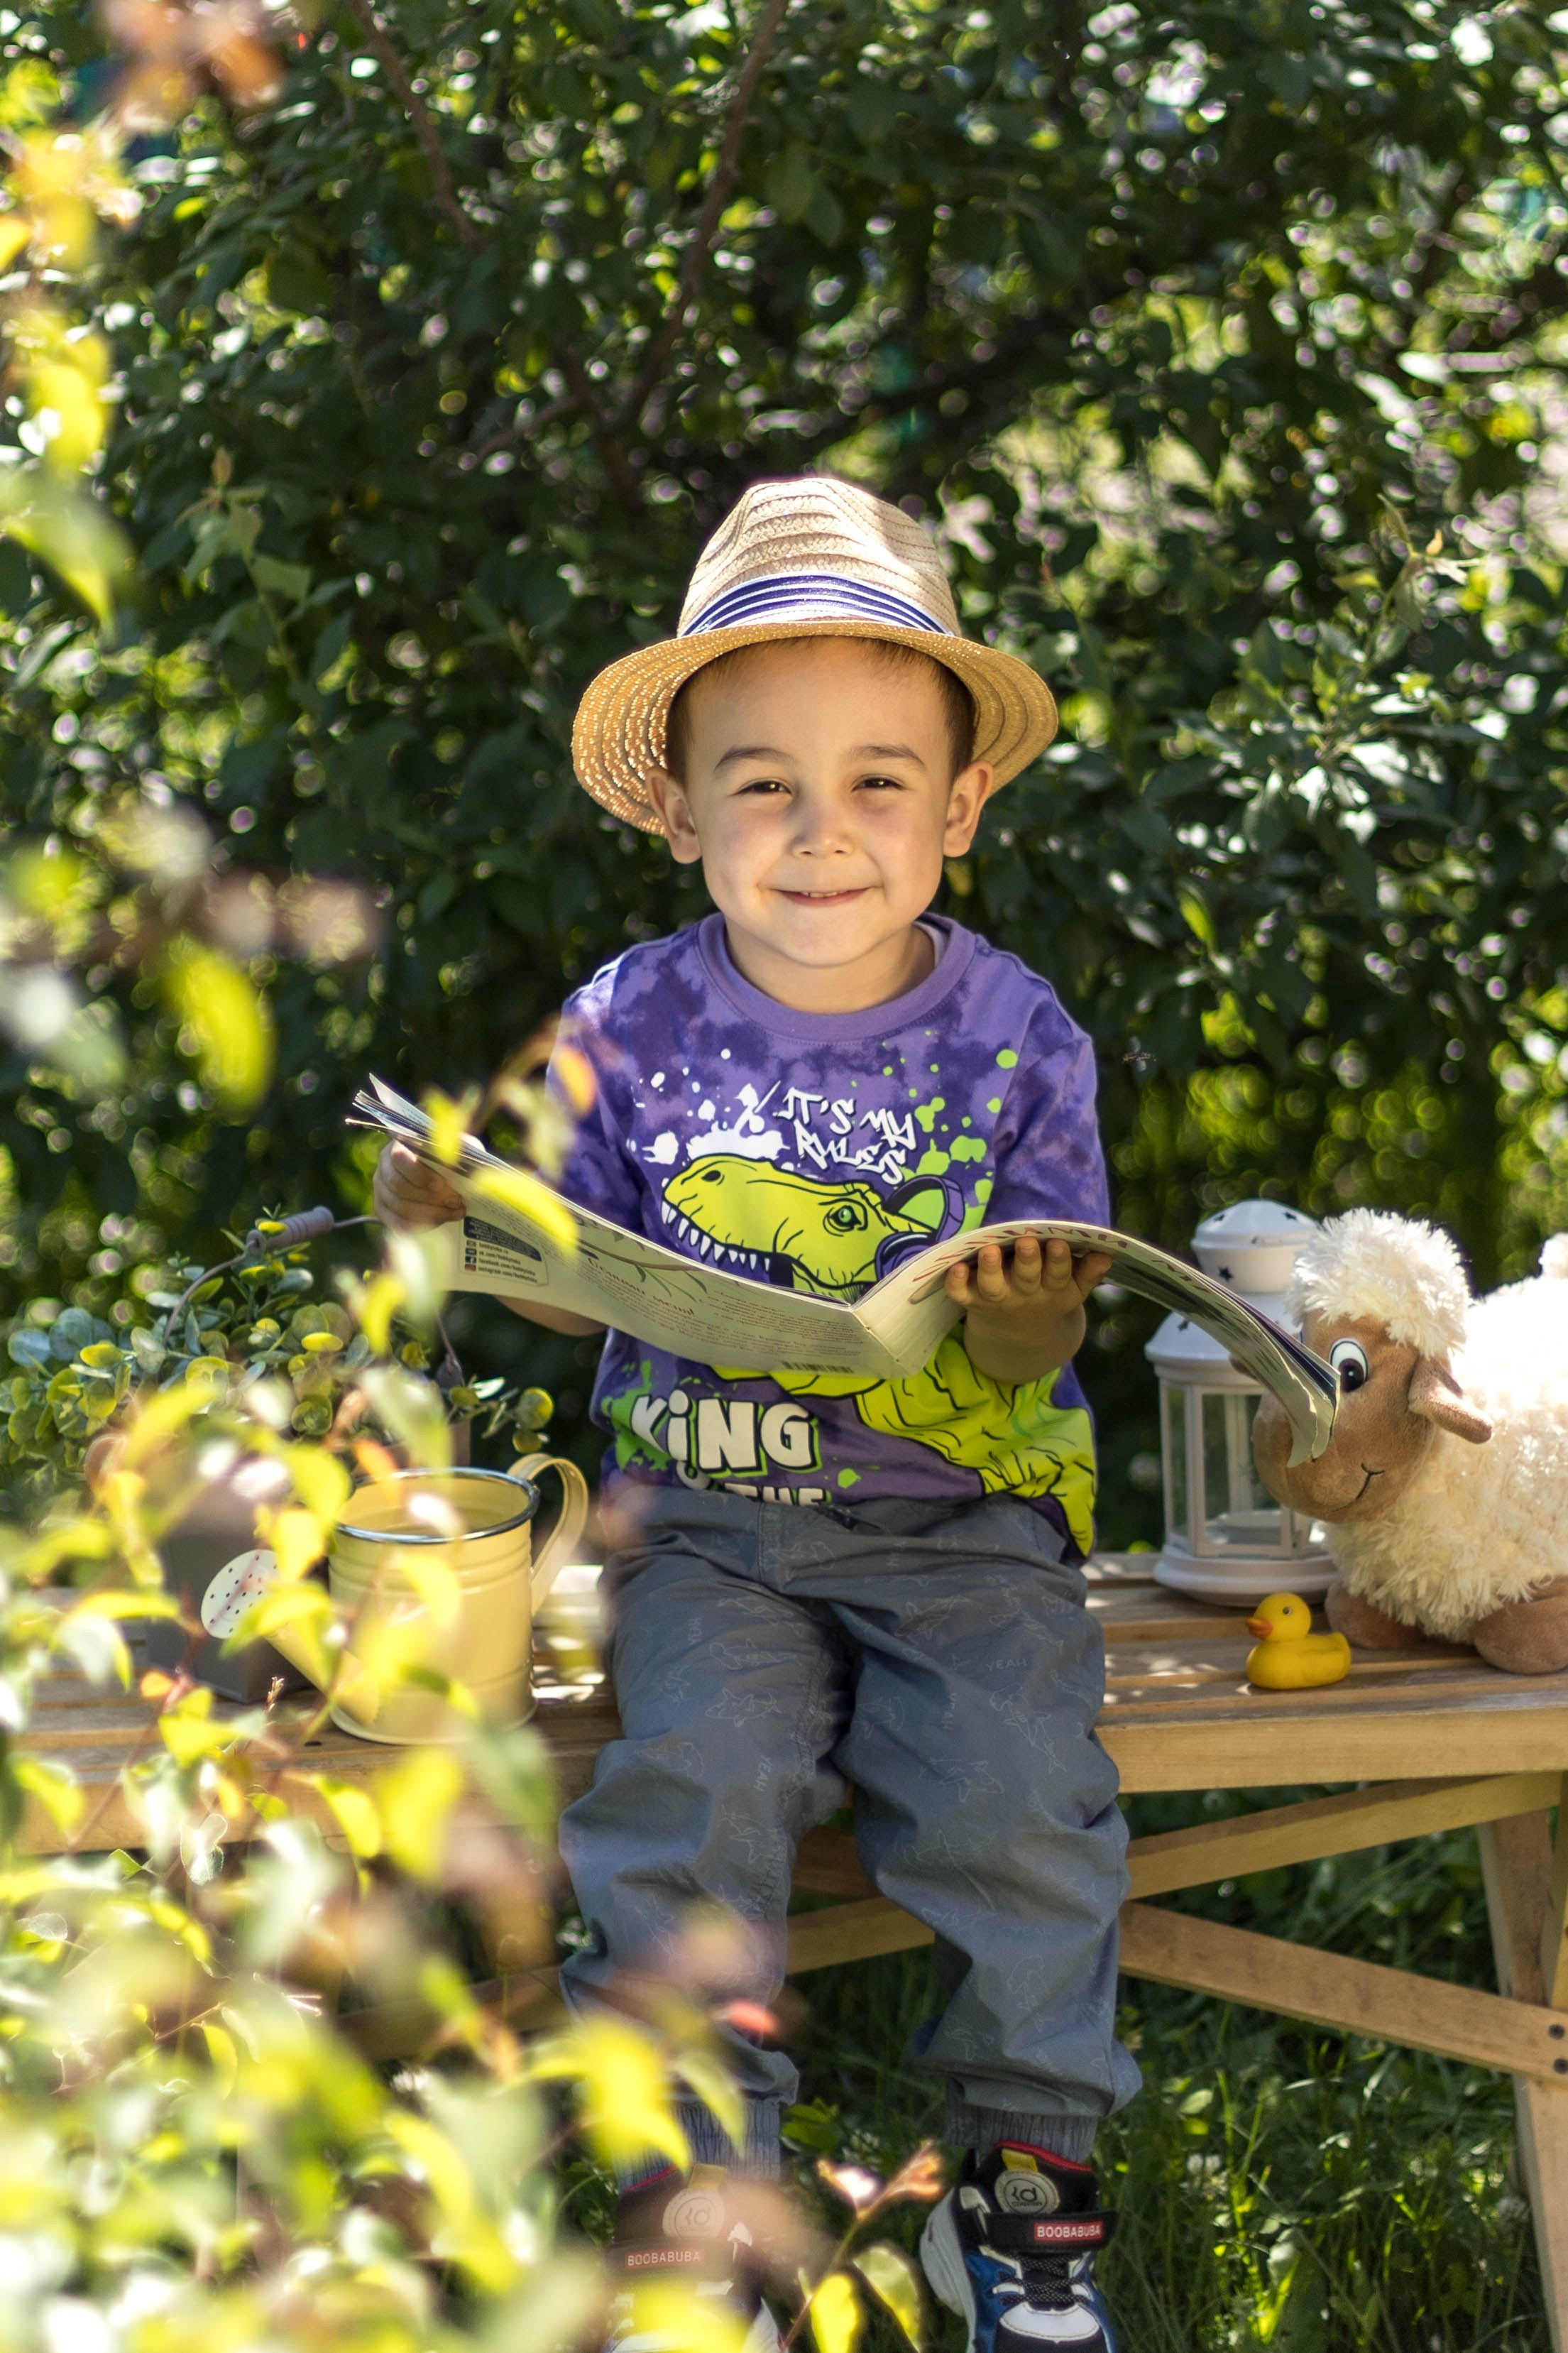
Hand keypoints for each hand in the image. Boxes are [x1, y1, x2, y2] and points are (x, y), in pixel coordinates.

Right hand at [373, 1141, 463, 1231]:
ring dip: (431, 1213)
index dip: (419, 1174)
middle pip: (399, 1186)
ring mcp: (380, 1191)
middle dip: (430, 1197)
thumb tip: (465, 1163)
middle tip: (456, 1201)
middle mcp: (384, 1168)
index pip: (399, 1158)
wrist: (442, 1171)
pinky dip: (421, 1227)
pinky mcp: (383, 1211)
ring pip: (399, 1207)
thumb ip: (458, 1151)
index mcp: (397, 1146)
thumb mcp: (455, 1148)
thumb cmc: (448, 1156)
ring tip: (455, 1212)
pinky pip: (397, 1224)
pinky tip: (441, 1222)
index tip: (441, 1184)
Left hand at [944, 1236, 1112, 1384]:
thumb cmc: (1049, 1298)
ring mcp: (998, 1299)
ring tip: (990, 1250)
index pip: (1058, 1275)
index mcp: (1052, 1290)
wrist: (1020, 1339)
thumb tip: (1106, 1254)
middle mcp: (1025, 1294)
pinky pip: (962, 1294)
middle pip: (1026, 1278)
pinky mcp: (974, 1301)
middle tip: (1026, 1241)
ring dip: (990, 1269)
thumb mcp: (1073, 1290)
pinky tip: (955, 1267)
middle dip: (1027, 1260)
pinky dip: (956, 1283)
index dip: (1058, 1260)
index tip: (1058, 1242)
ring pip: (992, 1286)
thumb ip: (1088, 1273)